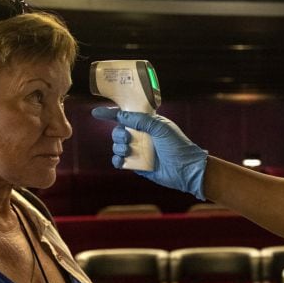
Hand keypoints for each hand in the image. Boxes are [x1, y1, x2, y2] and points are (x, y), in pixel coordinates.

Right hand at [91, 107, 207, 198]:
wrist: (186, 170)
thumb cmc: (178, 146)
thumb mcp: (161, 128)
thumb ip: (141, 120)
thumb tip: (121, 116)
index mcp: (148, 124)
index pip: (126, 116)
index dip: (111, 114)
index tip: (97, 113)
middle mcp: (142, 136)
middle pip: (119, 131)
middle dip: (118, 134)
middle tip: (128, 138)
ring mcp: (139, 151)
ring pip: (118, 146)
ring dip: (119, 147)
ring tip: (128, 150)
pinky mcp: (138, 166)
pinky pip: (120, 161)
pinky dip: (118, 160)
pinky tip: (121, 160)